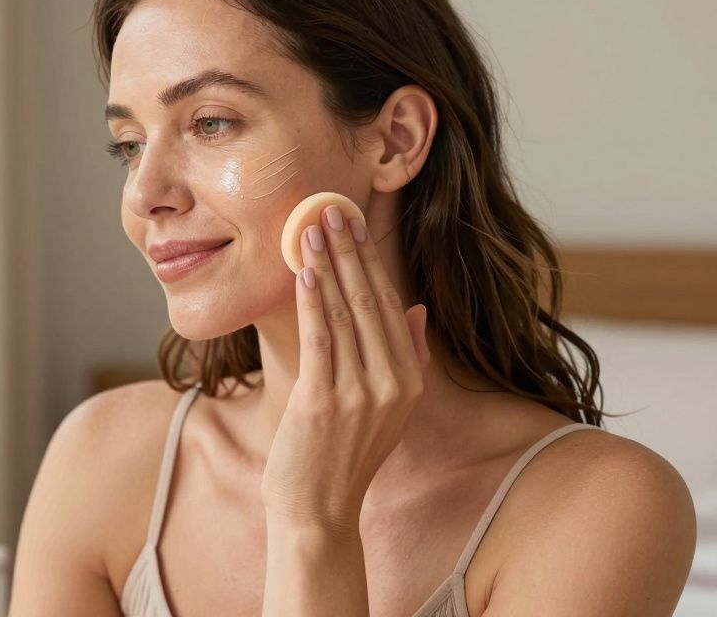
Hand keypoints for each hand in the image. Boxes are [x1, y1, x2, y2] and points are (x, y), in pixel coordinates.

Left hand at [260, 204, 430, 535]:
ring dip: (327, 265)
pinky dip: (313, 303)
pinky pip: (320, 340)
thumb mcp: (386, 408)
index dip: (369, 260)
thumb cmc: (341, 457)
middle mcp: (392, 384)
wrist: (317, 513)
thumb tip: (416, 307)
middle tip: (331, 208)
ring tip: (312, 226)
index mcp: (408, 381)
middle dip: (349, 250)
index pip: (388, 306)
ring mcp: (360, 394)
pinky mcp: (323, 401)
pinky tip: (306, 272)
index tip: (354, 222)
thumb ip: (404, 357)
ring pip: (344, 314)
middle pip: (369, 301)